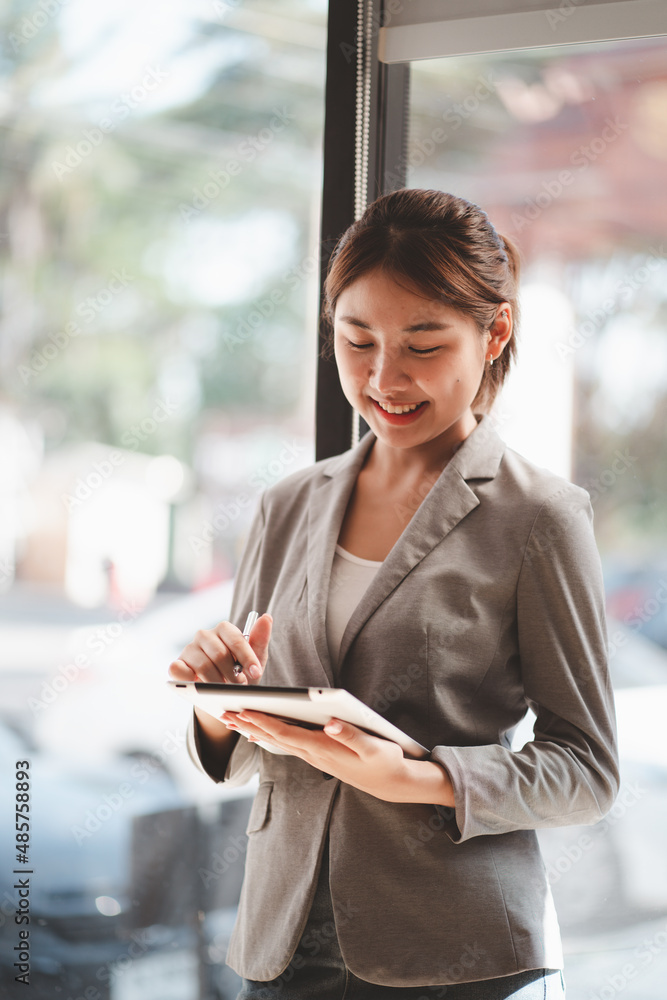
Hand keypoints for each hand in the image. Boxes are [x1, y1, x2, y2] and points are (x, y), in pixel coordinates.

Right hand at [168, 613, 272, 686]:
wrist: (221, 693)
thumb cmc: (240, 671)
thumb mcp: (255, 658)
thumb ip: (260, 639)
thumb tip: (266, 617)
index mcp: (224, 629)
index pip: (236, 639)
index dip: (247, 657)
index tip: (256, 673)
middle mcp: (204, 635)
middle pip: (220, 654)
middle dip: (233, 675)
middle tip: (241, 687)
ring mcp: (189, 649)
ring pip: (203, 666)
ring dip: (217, 683)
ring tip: (225, 691)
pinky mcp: (177, 664)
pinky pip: (179, 670)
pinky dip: (190, 680)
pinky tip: (200, 688)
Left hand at [219, 710, 438, 803]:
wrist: (392, 783)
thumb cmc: (386, 762)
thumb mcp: (375, 748)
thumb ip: (352, 736)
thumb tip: (330, 723)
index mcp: (323, 749)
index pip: (286, 734)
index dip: (264, 722)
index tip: (244, 711)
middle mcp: (313, 754)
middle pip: (275, 738)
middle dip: (250, 725)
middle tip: (224, 713)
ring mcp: (314, 756)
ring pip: (278, 742)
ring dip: (255, 730)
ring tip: (233, 720)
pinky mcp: (318, 754)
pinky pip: (286, 744)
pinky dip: (269, 735)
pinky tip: (259, 732)